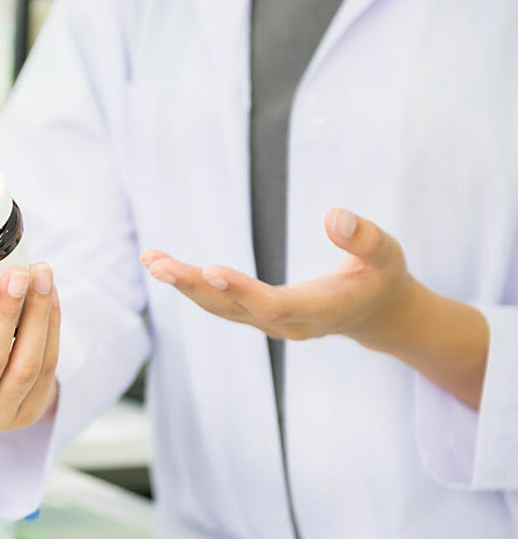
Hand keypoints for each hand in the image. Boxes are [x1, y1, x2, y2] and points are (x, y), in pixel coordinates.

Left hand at [140, 208, 412, 344]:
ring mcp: (269, 324)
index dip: (242, 290)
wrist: (378, 314)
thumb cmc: (382, 277)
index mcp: (322, 310)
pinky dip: (189, 284)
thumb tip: (334, 214)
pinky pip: (217, 303)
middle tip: (159, 265)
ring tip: (151, 260)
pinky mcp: (256, 316)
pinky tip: (161, 264)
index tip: (210, 269)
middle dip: (195, 287)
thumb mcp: (387, 254)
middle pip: (234, 308)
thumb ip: (364, 238)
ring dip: (183, 285)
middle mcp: (289, 324)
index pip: (276, 305)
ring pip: (219, 308)